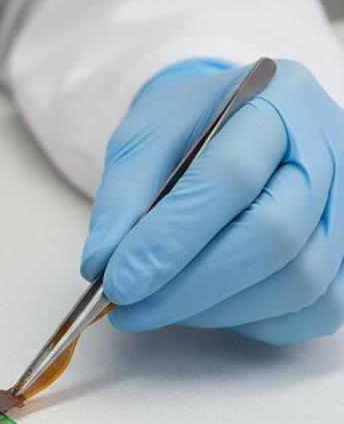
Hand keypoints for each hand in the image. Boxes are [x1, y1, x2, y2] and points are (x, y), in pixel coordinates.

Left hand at [80, 59, 343, 344]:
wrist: (236, 125)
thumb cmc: (189, 131)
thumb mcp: (142, 141)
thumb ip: (121, 200)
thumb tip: (103, 267)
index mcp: (276, 102)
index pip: (229, 178)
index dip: (169, 240)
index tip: (118, 282)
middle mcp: (329, 150)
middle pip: (274, 236)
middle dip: (189, 287)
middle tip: (129, 307)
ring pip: (299, 282)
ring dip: (214, 310)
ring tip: (160, 304)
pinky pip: (315, 309)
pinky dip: (252, 320)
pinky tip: (208, 304)